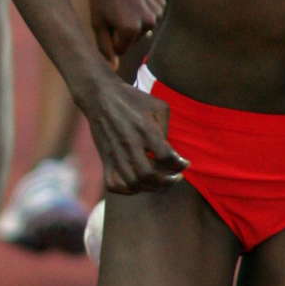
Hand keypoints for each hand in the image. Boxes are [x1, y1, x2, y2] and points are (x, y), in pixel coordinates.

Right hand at [86, 77, 187, 193]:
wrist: (100, 96)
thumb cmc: (133, 99)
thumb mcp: (158, 106)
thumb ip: (166, 128)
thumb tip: (169, 151)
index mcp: (145, 129)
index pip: (166, 157)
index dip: (179, 165)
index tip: (184, 164)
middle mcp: (129, 144)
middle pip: (149, 175)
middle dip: (167, 181)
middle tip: (175, 177)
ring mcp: (115, 153)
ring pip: (133, 183)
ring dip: (150, 187)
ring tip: (159, 182)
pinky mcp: (105, 158)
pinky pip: (114, 184)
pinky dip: (128, 190)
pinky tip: (138, 183)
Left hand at [89, 0, 164, 67]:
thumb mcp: (97, 22)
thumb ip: (105, 48)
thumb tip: (113, 69)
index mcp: (130, 30)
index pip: (120, 50)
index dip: (110, 38)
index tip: (106, 21)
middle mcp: (148, 23)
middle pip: (132, 41)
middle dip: (122, 31)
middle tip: (113, 10)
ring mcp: (157, 13)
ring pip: (142, 29)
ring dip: (132, 22)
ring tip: (122, 3)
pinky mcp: (161, 3)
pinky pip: (150, 17)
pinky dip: (142, 11)